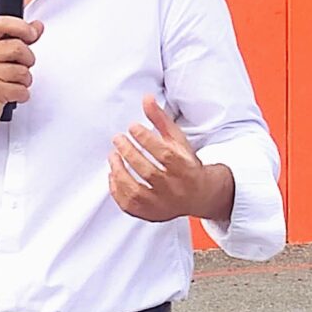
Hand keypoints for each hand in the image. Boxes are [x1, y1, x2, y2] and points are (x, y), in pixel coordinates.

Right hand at [0, 16, 43, 130]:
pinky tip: (10, 94)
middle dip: (27, 60)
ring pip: (23, 71)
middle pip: (18, 47)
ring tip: (11, 84)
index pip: (2, 23)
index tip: (32, 34)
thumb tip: (36, 27)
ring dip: (24, 81)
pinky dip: (21, 95)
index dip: (22, 27)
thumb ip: (14, 39)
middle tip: (20, 67)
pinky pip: (21, 89)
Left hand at [108, 96, 232, 222]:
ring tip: (112, 156)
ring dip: (119, 172)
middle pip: (147, 171)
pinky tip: (113, 175)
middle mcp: (174, 188)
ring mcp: (162, 204)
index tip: (132, 127)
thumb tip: (146, 98)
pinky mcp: (151, 214)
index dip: (145, 139)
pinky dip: (117, 190)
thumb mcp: (177, 139)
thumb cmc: (186, 163)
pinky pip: (130, 205)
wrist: (199, 194)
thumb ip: (160, 119)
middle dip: (129, 152)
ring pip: (136, 191)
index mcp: (184, 168)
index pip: (163, 154)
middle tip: (117, 139)